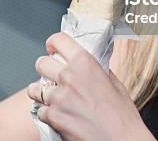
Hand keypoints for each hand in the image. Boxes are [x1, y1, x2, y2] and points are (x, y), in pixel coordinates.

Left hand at [27, 32, 153, 140]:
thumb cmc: (123, 116)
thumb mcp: (115, 84)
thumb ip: (98, 70)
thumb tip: (91, 64)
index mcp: (85, 64)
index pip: (59, 40)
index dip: (53, 43)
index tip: (52, 49)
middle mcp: (69, 77)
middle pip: (41, 63)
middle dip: (44, 69)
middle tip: (51, 76)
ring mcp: (59, 97)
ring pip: (34, 88)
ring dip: (41, 93)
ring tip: (51, 98)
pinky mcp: (53, 117)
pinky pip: (39, 110)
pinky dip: (46, 114)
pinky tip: (58, 115)